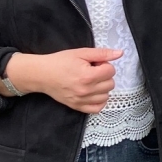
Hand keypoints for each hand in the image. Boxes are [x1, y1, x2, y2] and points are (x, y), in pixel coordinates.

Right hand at [0, 48, 121, 112]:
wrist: (42, 74)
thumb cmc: (60, 62)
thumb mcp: (81, 53)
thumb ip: (102, 53)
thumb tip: (120, 53)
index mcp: (87, 76)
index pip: (111, 71)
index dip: (105, 64)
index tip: (95, 63)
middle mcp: (86, 91)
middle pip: (110, 83)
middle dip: (105, 75)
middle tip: (92, 70)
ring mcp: (81, 101)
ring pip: (106, 96)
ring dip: (102, 87)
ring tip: (91, 81)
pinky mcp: (77, 107)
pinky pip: (97, 108)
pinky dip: (99, 101)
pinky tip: (93, 92)